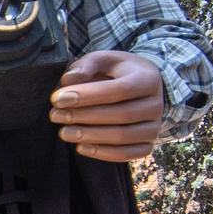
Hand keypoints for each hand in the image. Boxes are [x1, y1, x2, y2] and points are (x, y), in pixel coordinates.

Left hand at [48, 50, 166, 162]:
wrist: (140, 89)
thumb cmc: (116, 73)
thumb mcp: (103, 60)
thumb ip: (87, 65)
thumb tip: (68, 80)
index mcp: (148, 79)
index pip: (120, 90)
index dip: (88, 96)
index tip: (58, 99)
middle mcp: (156, 104)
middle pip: (121, 115)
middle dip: (84, 116)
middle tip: (55, 115)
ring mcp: (154, 127)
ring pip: (123, 137)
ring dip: (90, 136)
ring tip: (64, 132)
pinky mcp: (147, 145)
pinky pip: (127, 154)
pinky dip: (103, 153)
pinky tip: (81, 147)